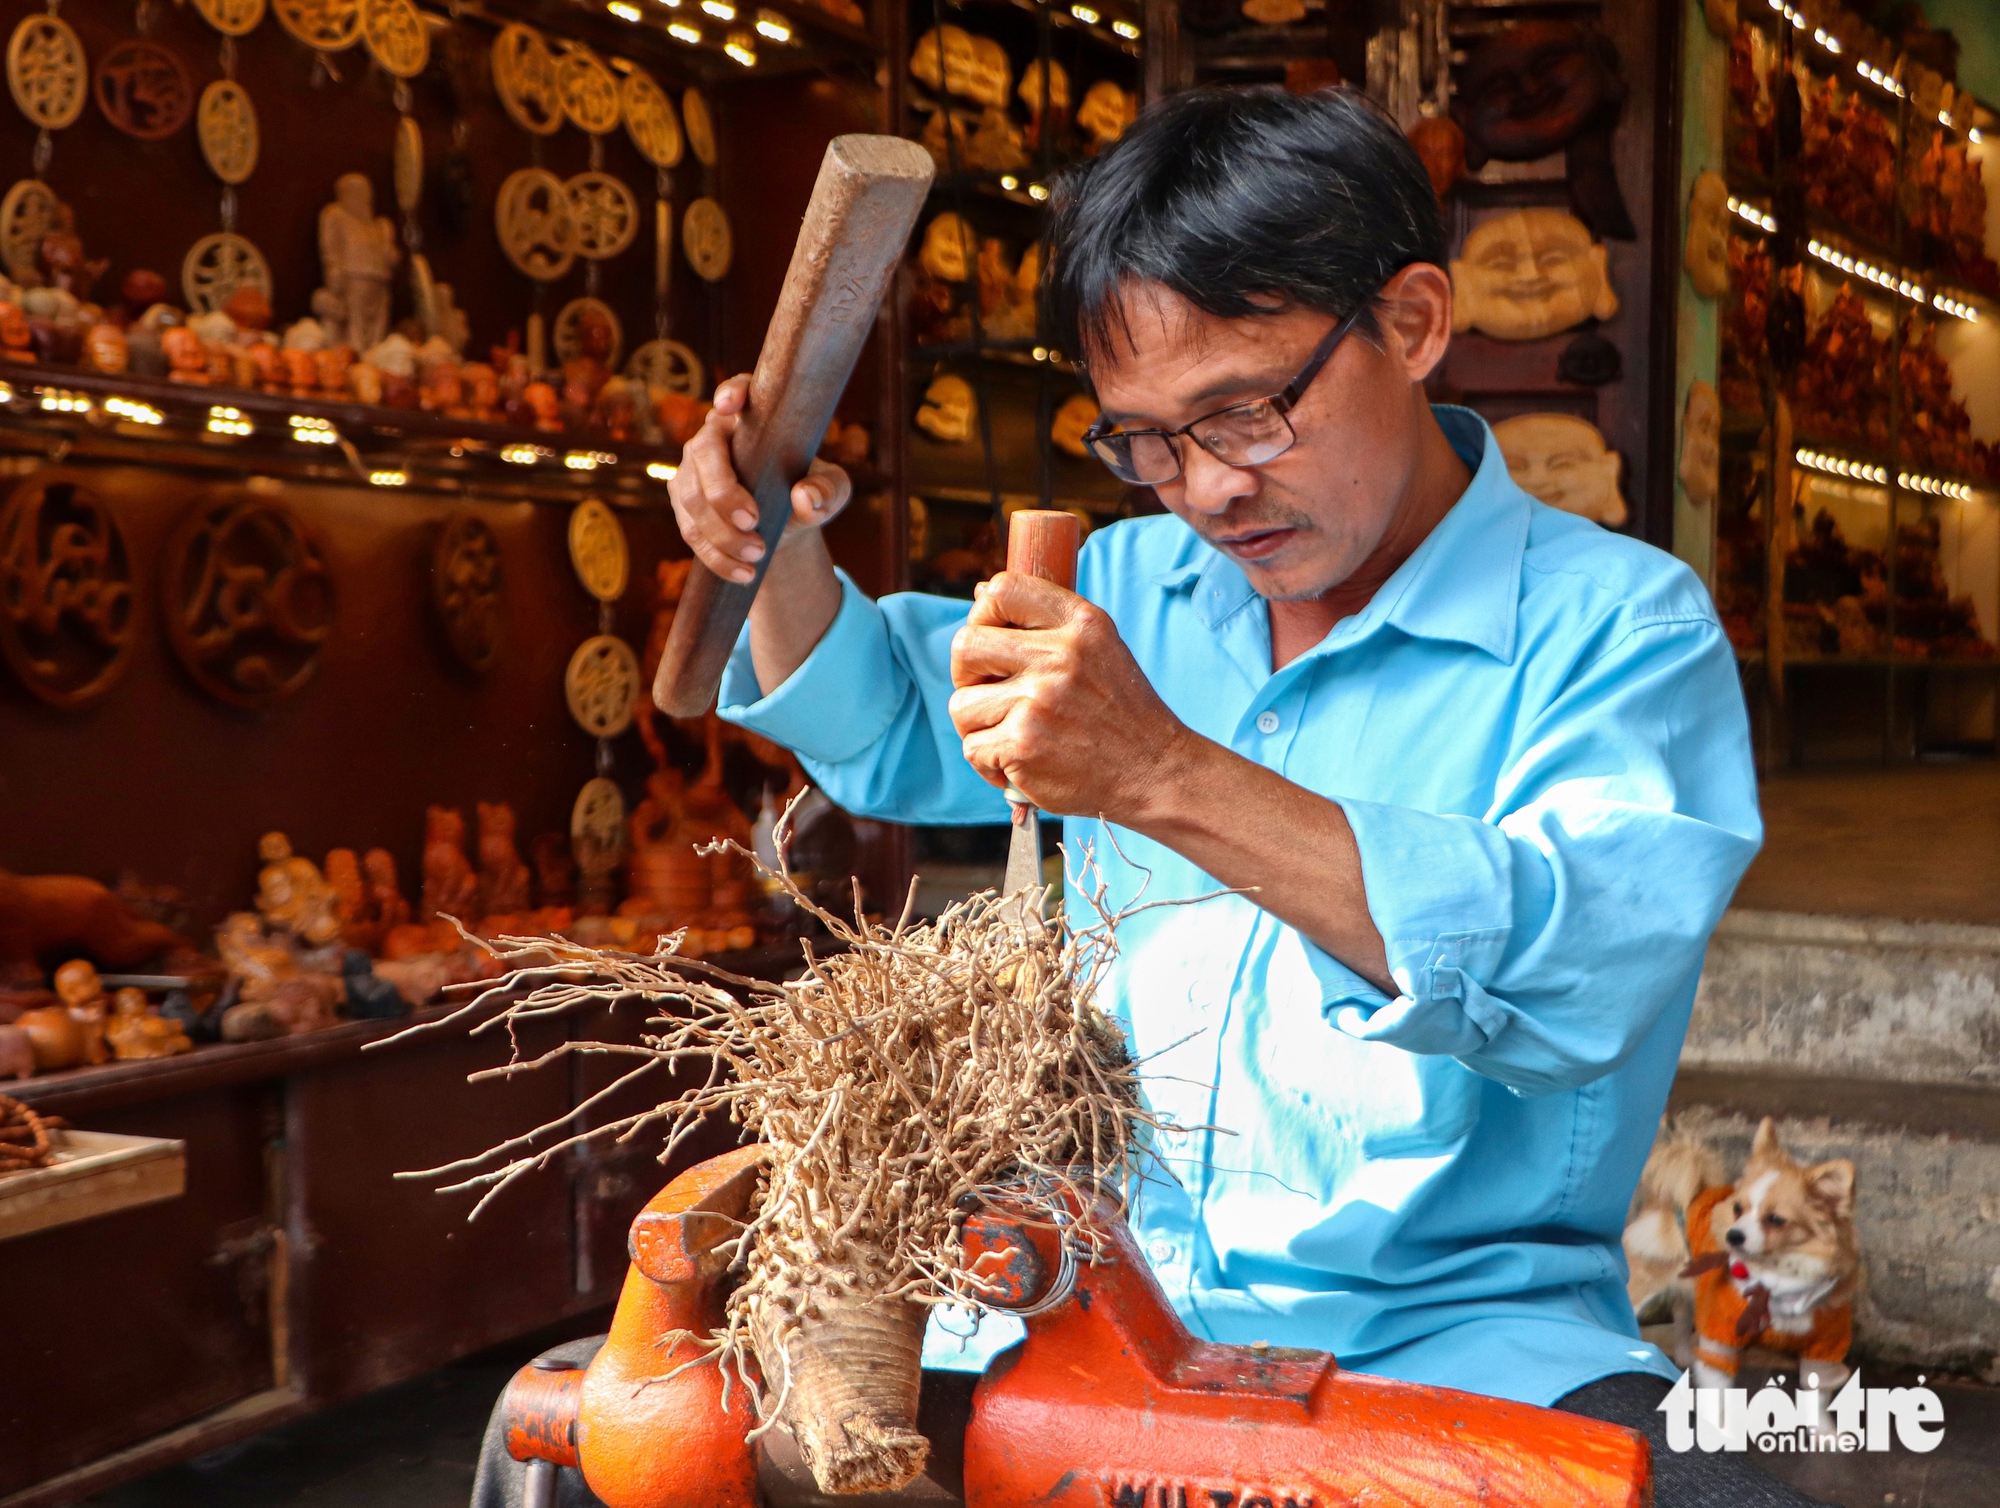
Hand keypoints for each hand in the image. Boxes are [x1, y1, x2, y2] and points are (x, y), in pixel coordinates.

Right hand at [667, 373, 852, 584]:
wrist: (782, 526)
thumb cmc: (809, 491)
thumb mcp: (832, 491)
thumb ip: (829, 490)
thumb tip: (806, 497)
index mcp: (752, 417)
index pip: (738, 391)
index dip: (731, 392)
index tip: (729, 405)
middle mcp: (714, 437)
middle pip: (703, 453)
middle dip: (723, 490)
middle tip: (752, 521)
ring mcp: (692, 470)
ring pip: (693, 499)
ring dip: (722, 533)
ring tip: (758, 555)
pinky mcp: (684, 505)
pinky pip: (691, 531)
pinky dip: (716, 556)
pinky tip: (743, 573)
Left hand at [948, 572, 1189, 821]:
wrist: (1154, 773)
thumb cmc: (1121, 713)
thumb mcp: (1100, 648)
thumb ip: (1046, 622)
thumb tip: (981, 591)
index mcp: (1081, 623)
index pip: (1001, 590)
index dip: (981, 616)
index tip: (992, 646)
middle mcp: (1060, 656)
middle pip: (965, 645)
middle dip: (965, 675)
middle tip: (987, 695)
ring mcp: (1039, 700)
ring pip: (962, 704)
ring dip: (976, 727)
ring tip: (1008, 736)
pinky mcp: (1024, 743)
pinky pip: (973, 747)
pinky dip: (988, 764)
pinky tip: (1017, 766)